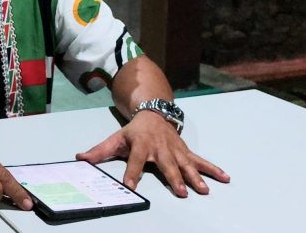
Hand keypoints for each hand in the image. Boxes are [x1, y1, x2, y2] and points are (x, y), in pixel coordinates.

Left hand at [76, 111, 229, 196]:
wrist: (153, 112)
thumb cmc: (134, 130)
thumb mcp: (116, 138)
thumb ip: (99, 151)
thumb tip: (80, 159)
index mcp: (141, 145)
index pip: (134, 161)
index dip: (132, 174)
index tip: (130, 186)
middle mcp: (160, 148)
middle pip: (167, 165)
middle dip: (174, 178)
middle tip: (182, 192)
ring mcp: (175, 149)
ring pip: (186, 164)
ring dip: (196, 176)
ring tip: (204, 189)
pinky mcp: (185, 151)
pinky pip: (200, 160)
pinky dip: (213, 168)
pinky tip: (224, 177)